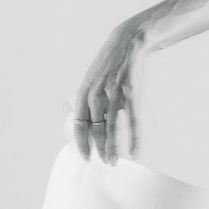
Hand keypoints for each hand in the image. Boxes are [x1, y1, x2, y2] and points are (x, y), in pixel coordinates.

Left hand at [71, 21, 144, 164]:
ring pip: (111, 128)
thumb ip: (84, 99)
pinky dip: (133, 138)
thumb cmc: (107, 65)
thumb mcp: (90, 79)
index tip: (85, 157)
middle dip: (98, 149)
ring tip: (113, 162)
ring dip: (112, 148)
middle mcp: (96, 95)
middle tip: (103, 163)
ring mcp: (114, 94)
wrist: (127, 44)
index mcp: (84, 92)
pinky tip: (134, 151)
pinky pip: (132, 121)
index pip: (79, 124)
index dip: (81, 142)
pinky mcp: (131, 94)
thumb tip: (75, 116)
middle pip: (95, 129)